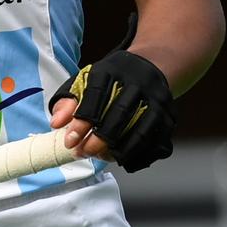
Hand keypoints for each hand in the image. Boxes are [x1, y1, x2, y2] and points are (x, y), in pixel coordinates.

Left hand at [49, 15, 176, 170]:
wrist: (151, 67)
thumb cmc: (109, 80)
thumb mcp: (85, 82)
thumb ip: (67, 101)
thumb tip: (56, 123)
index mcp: (113, 70)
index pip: (96, 94)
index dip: (82, 120)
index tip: (69, 141)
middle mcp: (139, 82)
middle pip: (121, 113)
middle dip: (100, 138)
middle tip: (84, 153)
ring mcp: (158, 99)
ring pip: (143, 129)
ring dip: (121, 149)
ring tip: (103, 158)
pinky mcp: (170, 115)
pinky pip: (158, 140)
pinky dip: (141, 154)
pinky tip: (124, 160)